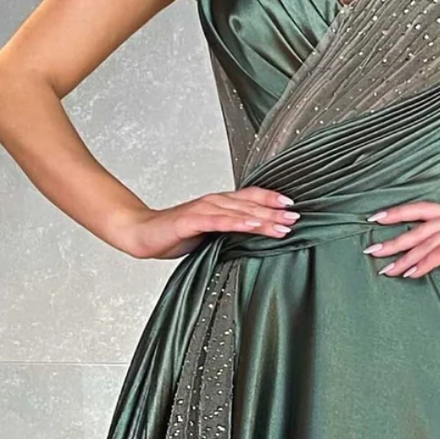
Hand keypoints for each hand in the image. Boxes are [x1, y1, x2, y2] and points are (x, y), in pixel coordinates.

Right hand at [107, 187, 298, 258]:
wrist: (143, 235)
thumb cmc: (175, 236)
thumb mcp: (209, 235)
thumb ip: (229, 234)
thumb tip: (253, 241)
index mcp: (219, 204)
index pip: (250, 198)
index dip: (271, 200)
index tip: (293, 206)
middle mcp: (213, 202)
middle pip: (249, 204)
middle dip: (274, 211)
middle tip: (296, 217)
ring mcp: (202, 209)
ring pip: (238, 212)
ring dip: (261, 218)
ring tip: (282, 226)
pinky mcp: (190, 221)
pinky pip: (218, 221)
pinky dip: (236, 223)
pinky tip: (251, 226)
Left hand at [364, 204, 439, 278]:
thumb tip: (438, 253)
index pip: (419, 209)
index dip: (396, 212)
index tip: (373, 219)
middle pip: (416, 225)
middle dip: (392, 239)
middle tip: (371, 251)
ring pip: (426, 241)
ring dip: (404, 256)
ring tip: (387, 269)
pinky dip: (425, 263)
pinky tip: (412, 274)